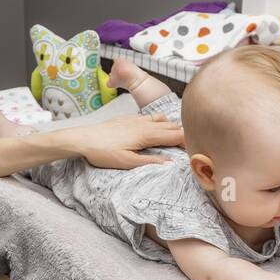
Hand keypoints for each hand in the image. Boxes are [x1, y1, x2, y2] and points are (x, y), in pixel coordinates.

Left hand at [65, 114, 184, 169]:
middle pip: (172, 125)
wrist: (83, 139)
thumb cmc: (103, 152)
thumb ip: (150, 161)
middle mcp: (144, 124)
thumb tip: (171, 163)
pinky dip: (160, 120)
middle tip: (191, 145)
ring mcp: (136, 119)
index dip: (188, 141)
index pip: (175, 135)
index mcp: (147, 135)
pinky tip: (159, 125)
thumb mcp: (127, 162)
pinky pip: (150, 116)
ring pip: (162, 119)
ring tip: (178, 137)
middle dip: (183, 134)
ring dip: (172, 126)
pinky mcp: (128, 118)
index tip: (196, 150)